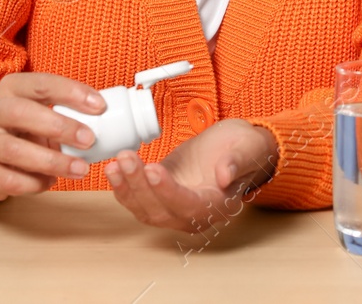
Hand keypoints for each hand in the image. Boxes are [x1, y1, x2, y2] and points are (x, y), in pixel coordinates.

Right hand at [0, 72, 106, 202]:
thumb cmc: (19, 129)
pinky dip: (35, 183)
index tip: (99, 106)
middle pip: (23, 114)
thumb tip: (109, 118)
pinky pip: (11, 180)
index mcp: (12, 88)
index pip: (42, 83)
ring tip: (81, 170)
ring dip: (53, 161)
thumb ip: (64, 110)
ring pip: (16, 150)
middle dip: (60, 127)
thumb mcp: (36, 110)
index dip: (71, 93)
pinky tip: (50, 181)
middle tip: (90, 140)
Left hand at [103, 118, 278, 231]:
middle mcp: (193, 214)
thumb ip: (237, 161)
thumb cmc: (244, 149)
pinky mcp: (160, 194)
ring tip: (117, 162)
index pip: (189, 206)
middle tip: (127, 158)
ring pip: (144, 208)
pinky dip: (123, 186)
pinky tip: (113, 168)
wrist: (234, 147)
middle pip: (161, 211)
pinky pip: (137, 198)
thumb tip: (225, 176)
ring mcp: (174, 207)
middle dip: (140, 186)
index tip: (154, 170)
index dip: (169, 191)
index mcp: (218, 206)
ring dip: (127, 187)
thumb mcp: (248, 148)